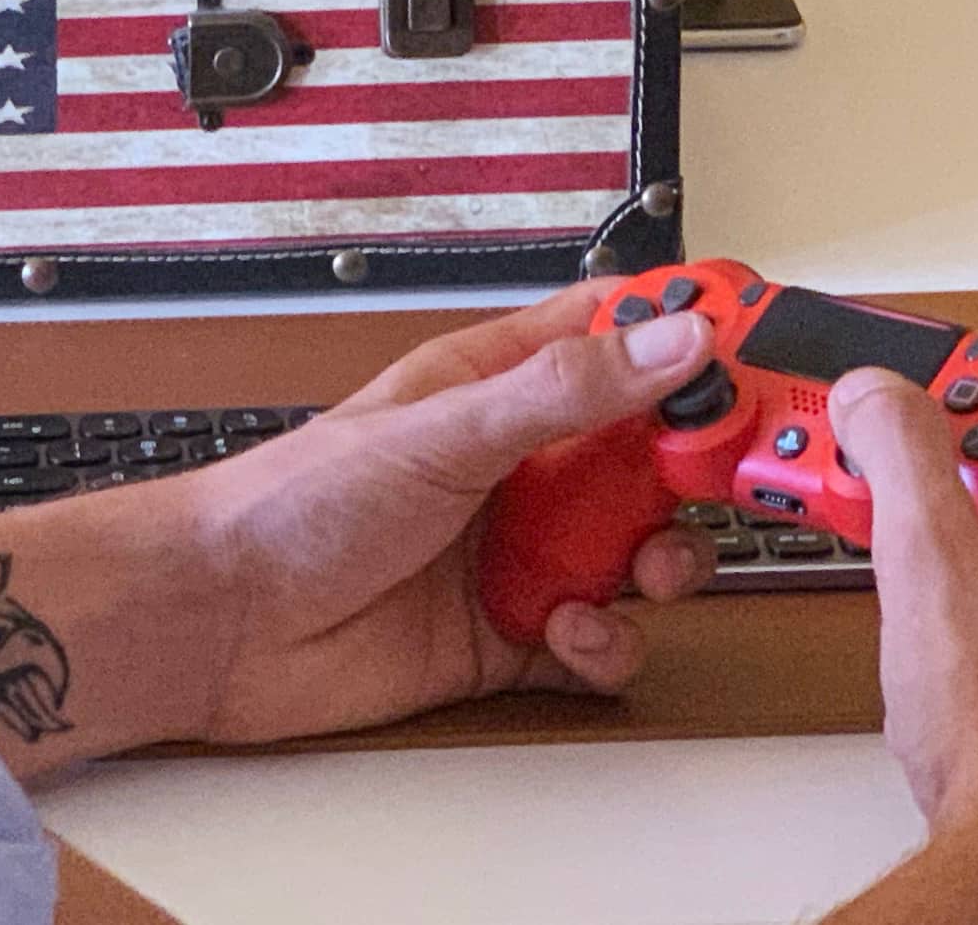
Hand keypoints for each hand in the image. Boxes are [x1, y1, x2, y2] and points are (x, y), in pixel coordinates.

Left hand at [174, 281, 721, 740]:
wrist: (222, 625)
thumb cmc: (293, 504)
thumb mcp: (443, 430)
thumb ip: (565, 391)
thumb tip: (669, 339)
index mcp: (496, 388)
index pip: (615, 338)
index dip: (687, 333)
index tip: (756, 343)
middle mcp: (516, 466)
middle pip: (647, 454)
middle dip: (692, 470)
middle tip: (716, 485)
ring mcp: (516, 552)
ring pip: (638, 551)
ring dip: (657, 566)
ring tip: (638, 573)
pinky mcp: (509, 635)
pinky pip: (600, 638)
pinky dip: (606, 644)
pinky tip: (568, 634)